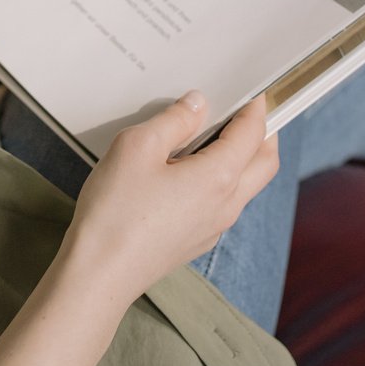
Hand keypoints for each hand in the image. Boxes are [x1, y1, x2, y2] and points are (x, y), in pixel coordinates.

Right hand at [65, 92, 277, 307]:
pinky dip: (224, 180)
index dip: (257, 106)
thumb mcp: (138, 147)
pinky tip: (191, 171)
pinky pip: (224, 204)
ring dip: (245, 158)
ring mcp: (214, 226)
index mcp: (219, 176)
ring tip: (218, 137)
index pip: (253, 133)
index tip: (254, 91)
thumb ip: (174, 120)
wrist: (99, 274)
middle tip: (250, 112)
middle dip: (265, 134)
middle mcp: (226, 204)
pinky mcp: (196, 240)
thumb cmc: (116, 211)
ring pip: (247, 186)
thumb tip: (198, 105)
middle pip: (264, 163)